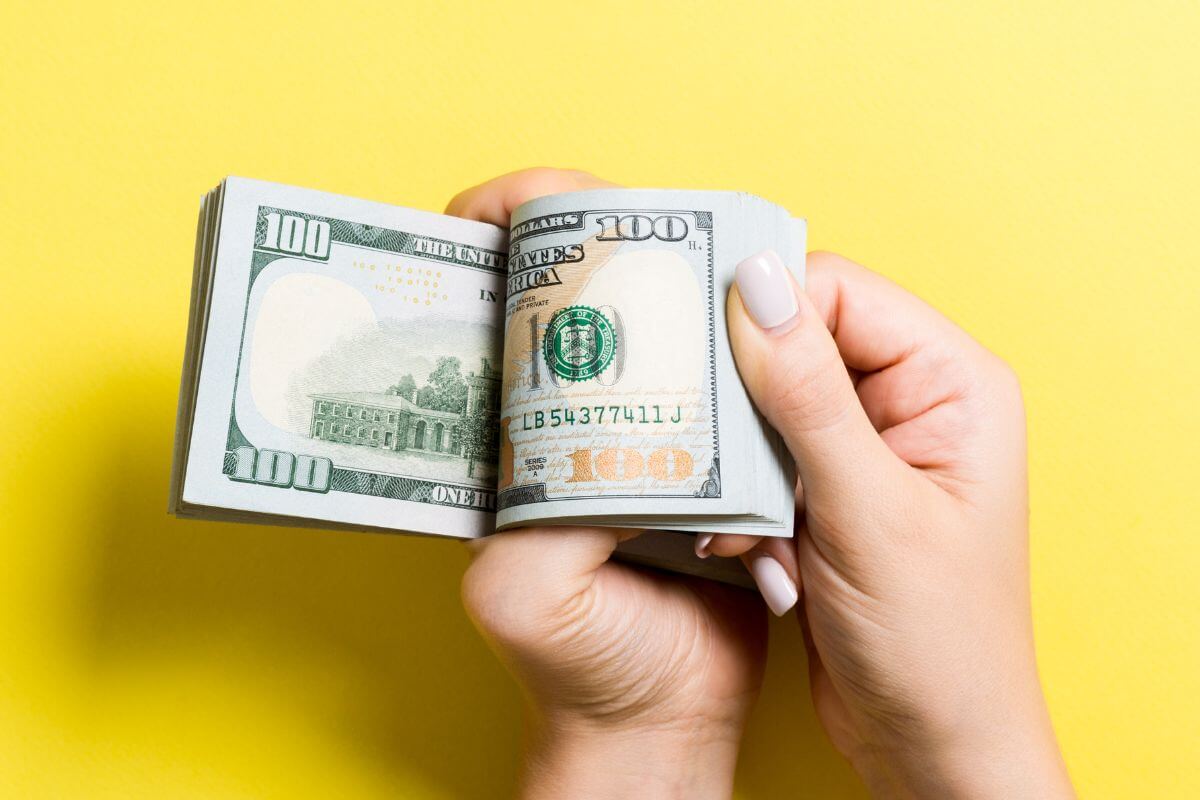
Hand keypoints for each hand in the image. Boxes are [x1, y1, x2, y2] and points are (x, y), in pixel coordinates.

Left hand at [448, 169, 766, 799]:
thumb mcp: (532, 600)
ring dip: (677, 298)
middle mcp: (564, 430)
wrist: (664, 719)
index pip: (486, 318)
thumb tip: (592, 459)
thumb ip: (541, 530)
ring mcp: (633, 437)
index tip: (501, 203)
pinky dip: (734, 361)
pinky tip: (753, 337)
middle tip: (626, 214)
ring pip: (651, 335)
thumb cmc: (586, 667)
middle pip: (568, 304)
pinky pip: (714, 387)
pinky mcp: (698, 459)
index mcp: (508, 448)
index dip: (486, 251)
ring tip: (703, 260)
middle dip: (594, 246)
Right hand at [704, 249, 1074, 797]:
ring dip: (740, 467)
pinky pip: (761, 462)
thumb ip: (809, 394)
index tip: (699, 346)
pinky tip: (751, 552)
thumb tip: (755, 281)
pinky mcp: (828, 493)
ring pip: (766, 408)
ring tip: (747, 526)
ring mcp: (866, 450)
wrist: (932, 744)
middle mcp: (911, 403)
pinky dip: (742, 504)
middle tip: (706, 446)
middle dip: (745, 404)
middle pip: (795, 344)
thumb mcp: (868, 510)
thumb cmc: (937, 641)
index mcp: (952, 382)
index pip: (838, 293)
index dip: (766, 310)